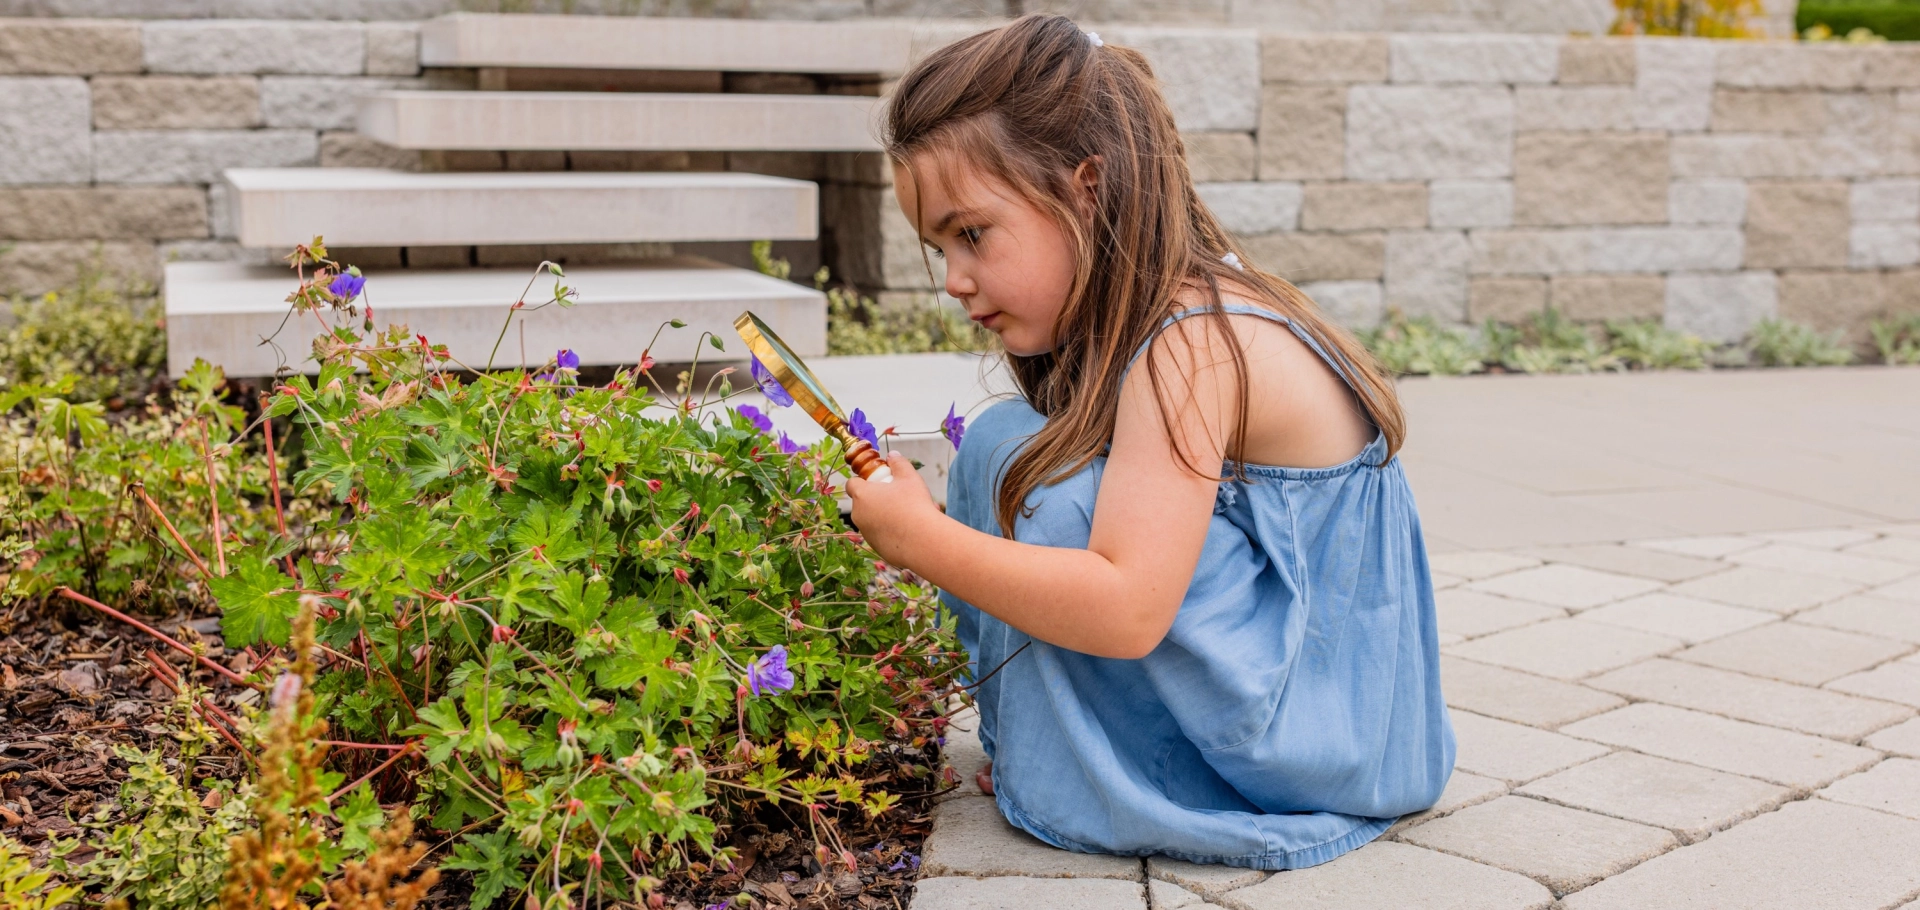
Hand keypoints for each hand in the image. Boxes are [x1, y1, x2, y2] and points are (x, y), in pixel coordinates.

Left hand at [845, 451, 939, 567]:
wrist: (922, 541)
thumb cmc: (914, 505)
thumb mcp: (909, 477)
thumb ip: (898, 463)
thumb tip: (892, 455)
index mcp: (862, 495)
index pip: (852, 484)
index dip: (863, 481)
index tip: (879, 481)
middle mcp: (859, 515)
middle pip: (864, 503)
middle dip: (879, 500)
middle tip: (900, 498)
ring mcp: (866, 533)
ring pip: (874, 521)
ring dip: (887, 517)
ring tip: (911, 516)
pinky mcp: (876, 548)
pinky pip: (882, 536)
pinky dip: (892, 533)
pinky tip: (911, 532)